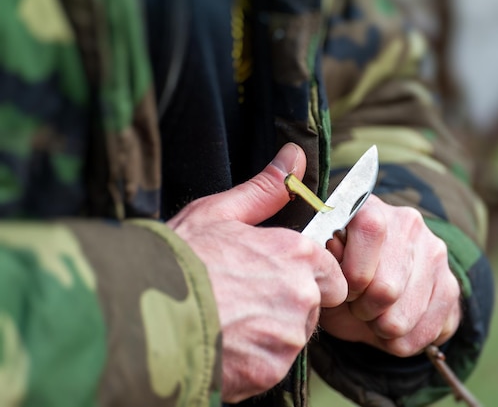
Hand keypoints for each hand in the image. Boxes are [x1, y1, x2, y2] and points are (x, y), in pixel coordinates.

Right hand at [167, 143, 346, 401]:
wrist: (139, 312)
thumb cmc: (179, 258)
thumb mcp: (220, 213)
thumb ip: (266, 188)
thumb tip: (294, 155)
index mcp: (297, 253)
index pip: (331, 272)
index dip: (308, 275)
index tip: (277, 277)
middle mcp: (302, 294)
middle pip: (315, 306)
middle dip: (290, 305)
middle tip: (247, 300)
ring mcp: (287, 336)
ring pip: (293, 338)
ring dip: (270, 334)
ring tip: (229, 321)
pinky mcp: (269, 371)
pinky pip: (272, 365)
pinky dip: (253, 360)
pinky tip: (224, 343)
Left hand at [321, 195, 460, 356]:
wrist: (375, 298)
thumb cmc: (343, 280)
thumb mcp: (327, 270)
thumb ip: (327, 259)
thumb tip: (334, 245)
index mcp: (371, 209)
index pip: (371, 229)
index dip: (354, 272)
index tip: (346, 289)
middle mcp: (407, 223)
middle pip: (386, 287)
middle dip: (365, 309)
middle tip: (359, 306)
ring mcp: (434, 252)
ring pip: (404, 316)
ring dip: (382, 327)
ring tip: (374, 316)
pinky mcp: (451, 283)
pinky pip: (426, 330)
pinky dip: (403, 342)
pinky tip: (393, 329)